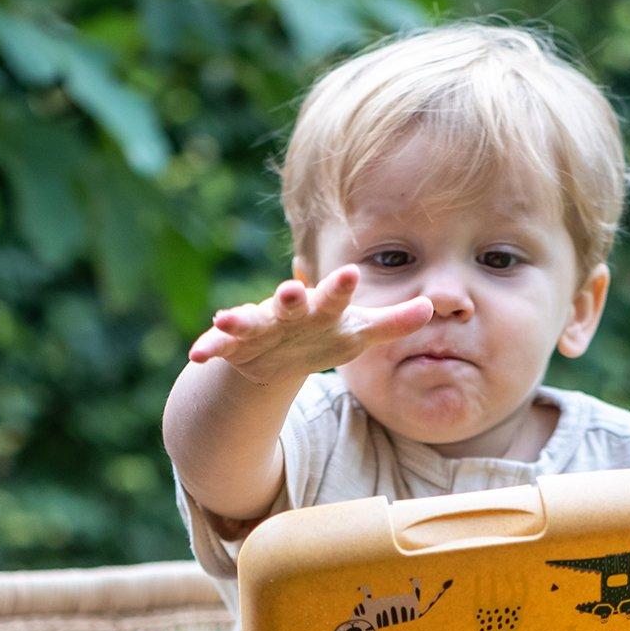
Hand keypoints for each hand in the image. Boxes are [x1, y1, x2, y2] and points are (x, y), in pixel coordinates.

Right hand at [188, 264, 433, 386]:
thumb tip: (432, 307)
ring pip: (250, 320)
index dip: (343, 287)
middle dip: (290, 297)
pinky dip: (209, 348)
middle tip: (292, 289)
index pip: (336, 297)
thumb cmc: (323, 337)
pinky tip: (196, 356)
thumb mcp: (358, 335)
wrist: (277, 358)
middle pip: (291, 303)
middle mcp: (290, 312)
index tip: (352, 272)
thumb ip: (392, 324)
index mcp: (322, 310)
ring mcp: (261, 327)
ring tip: (226, 318)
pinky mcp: (236, 345)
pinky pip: (221, 346)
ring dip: (239, 319)